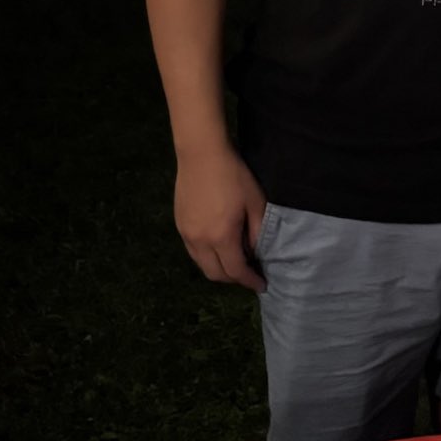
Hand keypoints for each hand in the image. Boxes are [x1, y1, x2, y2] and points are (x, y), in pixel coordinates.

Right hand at [173, 144, 267, 291]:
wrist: (202, 154)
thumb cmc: (234, 175)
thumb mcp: (254, 202)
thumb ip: (256, 231)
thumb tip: (255, 252)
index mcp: (222, 236)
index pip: (236, 270)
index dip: (249, 281)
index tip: (261, 285)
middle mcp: (200, 241)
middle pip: (216, 274)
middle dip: (234, 279)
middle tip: (249, 274)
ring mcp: (186, 235)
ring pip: (202, 265)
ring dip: (219, 269)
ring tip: (235, 262)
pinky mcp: (179, 226)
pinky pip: (193, 252)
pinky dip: (207, 257)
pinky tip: (219, 247)